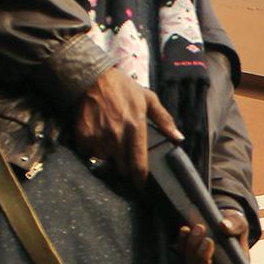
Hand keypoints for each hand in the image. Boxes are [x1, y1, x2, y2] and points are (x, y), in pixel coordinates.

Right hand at [71, 68, 181, 186]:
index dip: (140, 180)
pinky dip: (90, 147)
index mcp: (136, 129)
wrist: (91, 76)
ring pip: (105, 160)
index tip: (140, 186)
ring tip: (108, 142)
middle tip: (123, 157)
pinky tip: (94, 135)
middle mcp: (118, 137)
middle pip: (122, 168)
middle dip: (124, 166)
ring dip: (107, 155)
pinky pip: (88, 151)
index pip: (139, 165)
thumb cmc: (122, 87)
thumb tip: (179, 138)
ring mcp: (100, 137)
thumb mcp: (148, 99)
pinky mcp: (83, 135)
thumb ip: (164, 120)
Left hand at [178, 209, 249, 263]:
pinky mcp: (189, 256)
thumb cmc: (236, 228)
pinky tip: (185, 230)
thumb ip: (236, 225)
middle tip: (208, 241)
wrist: (224, 220)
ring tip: (199, 229)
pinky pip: (182, 254)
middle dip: (203, 260)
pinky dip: (182, 243)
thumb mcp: (241, 224)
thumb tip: (224, 227)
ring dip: (192, 249)